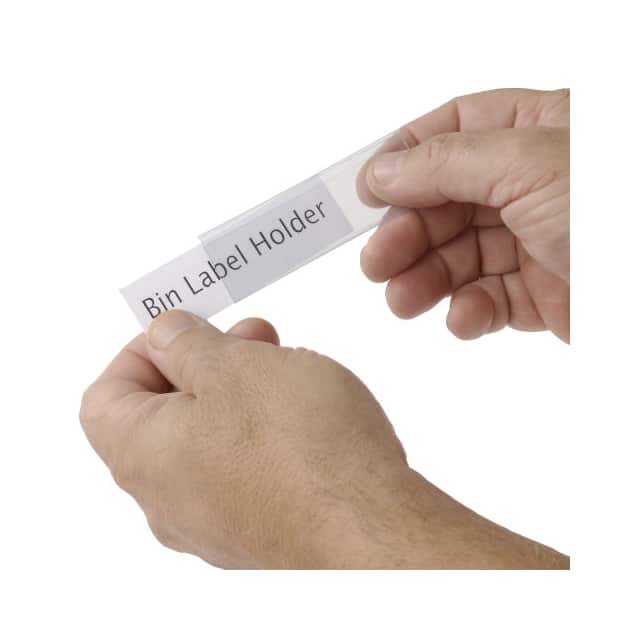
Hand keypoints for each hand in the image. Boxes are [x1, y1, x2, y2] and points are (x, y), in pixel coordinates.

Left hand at [80, 310, 567, 568]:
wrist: (370, 530)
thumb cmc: (301, 448)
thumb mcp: (233, 365)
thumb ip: (185, 344)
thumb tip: (164, 335)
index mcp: (142, 455)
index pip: (106, 396)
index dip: (142, 351)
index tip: (188, 330)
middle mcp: (168, 500)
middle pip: (164, 416)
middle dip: (204, 364)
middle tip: (249, 338)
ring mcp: (214, 522)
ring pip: (209, 442)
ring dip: (238, 395)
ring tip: (285, 370)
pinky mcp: (259, 530)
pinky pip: (245, 471)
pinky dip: (262, 434)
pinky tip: (303, 416)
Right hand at [358, 88, 569, 341]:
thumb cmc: (620, 210)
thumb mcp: (528, 163)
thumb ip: (446, 163)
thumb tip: (381, 170)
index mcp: (532, 129)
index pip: (450, 132)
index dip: (403, 160)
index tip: (364, 192)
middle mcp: (529, 182)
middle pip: (444, 202)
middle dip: (406, 234)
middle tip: (375, 263)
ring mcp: (533, 239)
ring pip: (458, 256)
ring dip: (425, 279)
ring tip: (402, 300)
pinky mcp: (540, 293)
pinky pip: (488, 299)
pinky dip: (469, 312)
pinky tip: (464, 319)